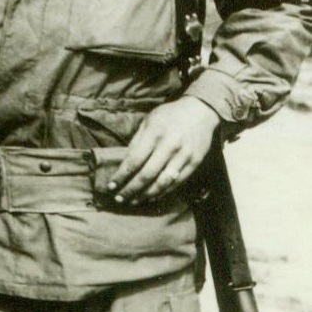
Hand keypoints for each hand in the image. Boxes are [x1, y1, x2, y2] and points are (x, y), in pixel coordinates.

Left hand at [106, 97, 220, 204]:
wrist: (200, 111)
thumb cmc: (169, 116)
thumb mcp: (148, 121)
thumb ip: (136, 141)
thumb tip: (125, 163)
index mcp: (155, 133)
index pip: (134, 160)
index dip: (121, 176)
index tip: (111, 186)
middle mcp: (170, 146)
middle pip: (147, 175)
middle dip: (130, 189)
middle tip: (119, 199)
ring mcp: (184, 156)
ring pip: (162, 182)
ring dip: (146, 195)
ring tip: (133, 201)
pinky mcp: (194, 163)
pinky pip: (176, 183)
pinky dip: (162, 192)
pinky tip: (151, 196)